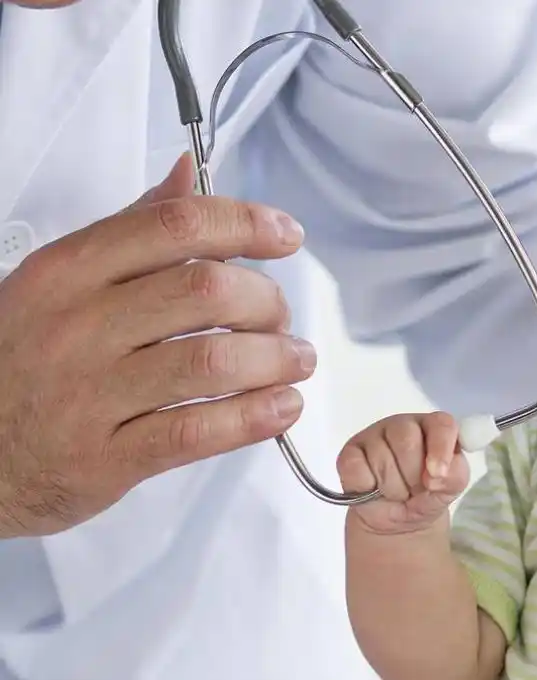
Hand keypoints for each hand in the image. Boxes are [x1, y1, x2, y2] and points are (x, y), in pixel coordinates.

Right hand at [0, 154, 313, 537]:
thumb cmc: (19, 359)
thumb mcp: (58, 282)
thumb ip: (130, 229)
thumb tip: (189, 173)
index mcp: (68, 272)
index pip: (175, 226)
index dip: (245, 224)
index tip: (285, 234)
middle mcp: (78, 327)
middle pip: (207, 291)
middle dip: (267, 301)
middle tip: (281, 318)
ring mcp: (90, 395)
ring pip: (212, 361)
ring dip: (275, 359)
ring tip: (295, 361)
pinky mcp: (104, 458)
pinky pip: (197, 432)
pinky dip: (254, 416)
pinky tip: (280, 406)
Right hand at [337, 411, 470, 534]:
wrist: (398, 520)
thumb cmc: (427, 494)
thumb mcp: (450, 488)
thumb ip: (455, 476)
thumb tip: (437, 474)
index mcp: (433, 427)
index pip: (441, 424)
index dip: (439, 448)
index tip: (437, 475)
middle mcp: (403, 425)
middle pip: (407, 441)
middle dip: (413, 476)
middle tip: (414, 489)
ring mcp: (373, 436)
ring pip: (381, 458)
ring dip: (392, 487)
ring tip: (396, 491)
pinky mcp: (349, 454)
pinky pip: (356, 468)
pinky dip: (367, 486)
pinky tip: (373, 488)